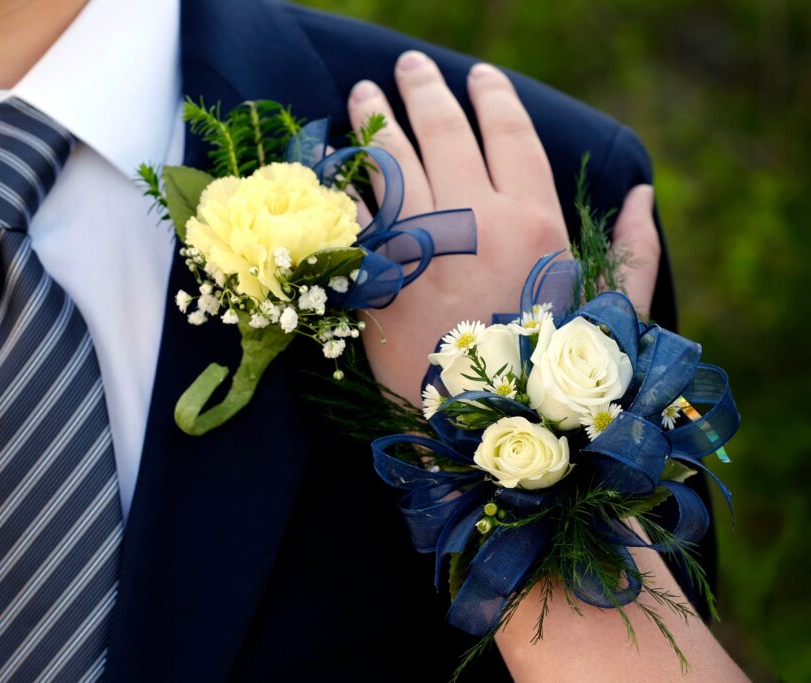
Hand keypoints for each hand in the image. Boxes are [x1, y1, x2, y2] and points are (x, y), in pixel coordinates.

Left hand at [348, 51, 660, 404]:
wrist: (483, 436)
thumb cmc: (553, 379)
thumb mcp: (614, 316)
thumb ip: (634, 251)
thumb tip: (645, 195)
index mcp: (536, 222)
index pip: (511, 134)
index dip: (491, 97)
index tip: (477, 74)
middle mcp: (478, 220)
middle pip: (444, 130)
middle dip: (423, 88)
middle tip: (406, 64)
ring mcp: (422, 245)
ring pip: (392, 158)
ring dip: (374, 117)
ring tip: (361, 92)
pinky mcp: (378, 275)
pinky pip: (357, 212)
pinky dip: (346, 181)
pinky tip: (338, 159)